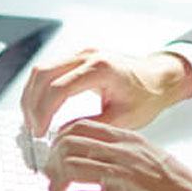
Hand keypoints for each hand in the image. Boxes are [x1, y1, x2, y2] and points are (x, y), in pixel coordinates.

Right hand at [21, 48, 191, 136]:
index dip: (43, 112)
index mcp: (100, 69)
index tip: (39, 133)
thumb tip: (62, 137)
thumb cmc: (147, 96)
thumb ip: (91, 126)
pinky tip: (40, 108)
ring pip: (41, 69)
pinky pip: (49, 69)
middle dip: (32, 104)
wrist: (159, 76)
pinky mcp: (78, 58)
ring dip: (32, 95)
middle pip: (42, 74)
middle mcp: (87, 55)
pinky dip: (39, 89)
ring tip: (32, 122)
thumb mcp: (123, 119)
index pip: (58, 88)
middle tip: (32, 130)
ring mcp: (81, 54)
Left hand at [43, 119, 191, 190]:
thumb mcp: (153, 159)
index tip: (58, 160)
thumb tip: (104, 166)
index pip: (80, 126)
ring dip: (56, 188)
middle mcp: (121, 151)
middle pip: (66, 143)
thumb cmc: (186, 190)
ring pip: (67, 167)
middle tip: (55, 183)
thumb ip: (128, 158)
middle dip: (52, 164)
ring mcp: (120, 174)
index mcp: (129, 139)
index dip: (60, 143)